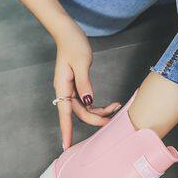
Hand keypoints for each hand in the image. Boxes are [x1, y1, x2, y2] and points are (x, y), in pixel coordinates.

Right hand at [53, 21, 121, 148]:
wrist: (68, 32)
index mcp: (62, 86)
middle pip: (79, 113)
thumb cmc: (73, 44)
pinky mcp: (77, 84)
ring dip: (99, 111)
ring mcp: (70, 88)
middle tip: (113, 119)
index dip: (66, 130)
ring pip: (84, 108)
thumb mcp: (81, 62)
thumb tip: (88, 101)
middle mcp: (65, 90)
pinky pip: (86, 101)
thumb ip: (85, 83)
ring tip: (115, 107)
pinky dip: (97, 105)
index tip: (66, 146)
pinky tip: (109, 104)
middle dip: (96, 118)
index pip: (64, 113)